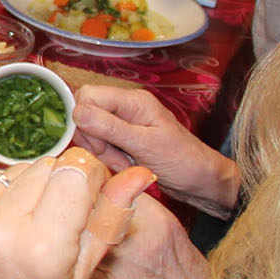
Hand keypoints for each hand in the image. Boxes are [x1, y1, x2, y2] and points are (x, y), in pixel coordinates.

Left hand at [0, 153, 152, 278]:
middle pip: (46, 167)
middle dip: (60, 185)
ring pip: (13, 171)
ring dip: (26, 191)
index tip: (90, 193)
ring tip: (25, 230)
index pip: (75, 171)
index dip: (89, 177)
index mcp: (43, 249)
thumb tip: (138, 175)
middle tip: (58, 221)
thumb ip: (108, 221)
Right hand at [70, 85, 240, 215]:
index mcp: (133, 100)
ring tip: (125, 165)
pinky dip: (107, 158)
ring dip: (101, 152)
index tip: (99, 144)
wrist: (203, 182)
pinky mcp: (124, 139)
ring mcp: (124, 123)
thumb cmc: (183, 161)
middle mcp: (126, 107)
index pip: (87, 96)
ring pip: (90, 132)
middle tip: (116, 159)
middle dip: (94, 140)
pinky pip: (101, 144)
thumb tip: (76, 112)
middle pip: (85, 114)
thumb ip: (110, 127)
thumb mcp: (145, 145)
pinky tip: (125, 166)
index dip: (84, 120)